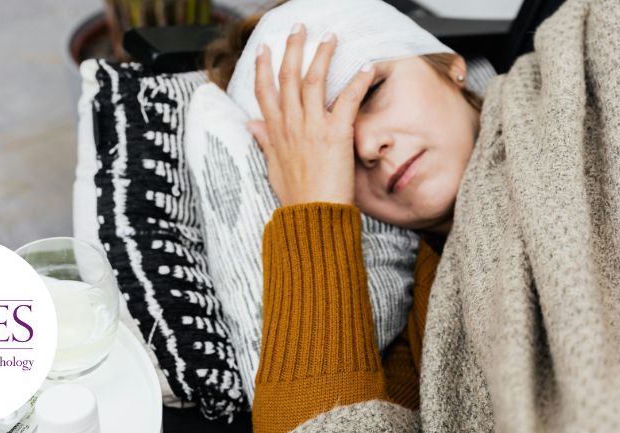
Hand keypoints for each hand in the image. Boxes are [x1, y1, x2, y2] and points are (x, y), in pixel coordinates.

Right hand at [246, 24, 374, 206]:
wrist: (312, 216)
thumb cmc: (296, 196)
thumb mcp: (273, 167)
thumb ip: (265, 141)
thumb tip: (251, 125)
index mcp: (275, 132)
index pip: (264, 91)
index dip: (264, 67)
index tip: (266, 48)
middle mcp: (291, 125)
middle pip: (288, 77)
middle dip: (292, 49)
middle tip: (299, 28)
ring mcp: (312, 127)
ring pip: (314, 80)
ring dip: (323, 55)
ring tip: (330, 37)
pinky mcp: (336, 134)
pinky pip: (348, 100)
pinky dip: (359, 81)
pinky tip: (368, 66)